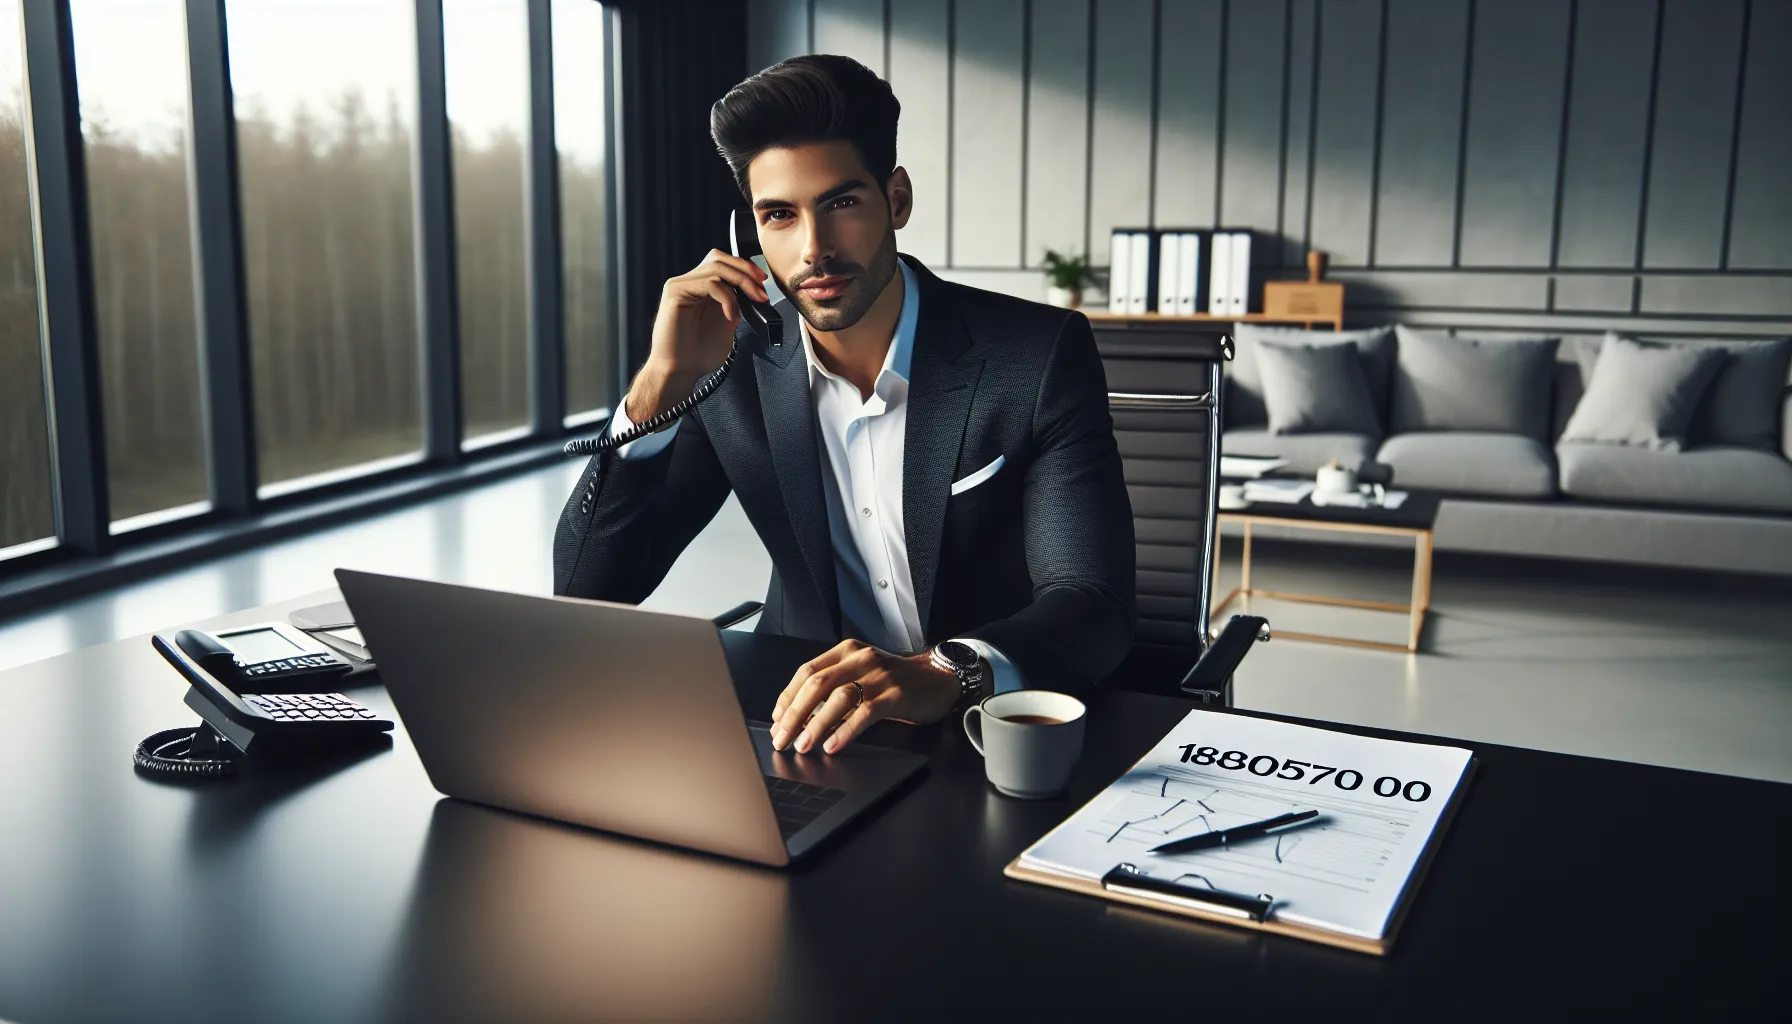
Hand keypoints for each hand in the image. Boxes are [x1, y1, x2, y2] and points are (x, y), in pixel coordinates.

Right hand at [626, 250, 770, 422]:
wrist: (679, 371)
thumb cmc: (699, 353)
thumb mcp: (728, 322)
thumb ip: (736, 302)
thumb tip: (754, 289)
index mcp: (700, 288)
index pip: (723, 263)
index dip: (745, 268)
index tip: (763, 284)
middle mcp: (689, 283)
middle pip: (718, 258)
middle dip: (745, 270)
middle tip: (761, 289)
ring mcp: (680, 285)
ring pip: (716, 268)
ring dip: (741, 283)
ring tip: (752, 301)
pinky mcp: (675, 292)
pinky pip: (709, 283)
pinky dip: (727, 298)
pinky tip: (731, 316)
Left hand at [770, 640, 960, 753]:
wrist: (938, 678)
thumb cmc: (897, 682)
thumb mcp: (862, 676)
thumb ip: (834, 690)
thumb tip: (799, 718)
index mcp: (847, 652)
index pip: (807, 672)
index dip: (788, 697)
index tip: (776, 721)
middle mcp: (860, 659)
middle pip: (817, 684)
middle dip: (794, 714)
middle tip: (782, 738)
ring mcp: (879, 675)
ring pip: (838, 697)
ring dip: (816, 724)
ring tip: (803, 745)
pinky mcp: (895, 694)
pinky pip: (865, 712)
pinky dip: (845, 730)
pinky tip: (833, 745)